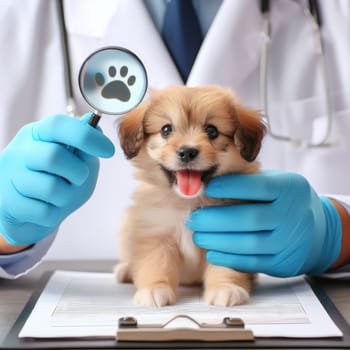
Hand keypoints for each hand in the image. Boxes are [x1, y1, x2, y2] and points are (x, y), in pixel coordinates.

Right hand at [0, 114, 114, 244]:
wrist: (31, 214)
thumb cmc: (58, 183)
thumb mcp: (77, 164)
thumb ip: (85, 149)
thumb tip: (94, 123)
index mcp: (38, 135)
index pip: (58, 125)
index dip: (86, 136)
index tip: (109, 150)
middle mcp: (20, 151)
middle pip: (54, 156)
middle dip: (77, 172)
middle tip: (78, 179)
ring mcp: (10, 177)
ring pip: (49, 187)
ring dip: (66, 197)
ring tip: (60, 197)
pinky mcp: (8, 203)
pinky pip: (43, 212)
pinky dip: (54, 214)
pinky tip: (46, 209)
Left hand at [187, 171, 341, 276]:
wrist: (319, 232)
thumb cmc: (287, 201)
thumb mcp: (278, 183)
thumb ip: (250, 180)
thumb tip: (210, 179)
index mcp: (291, 189)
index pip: (257, 186)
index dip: (229, 187)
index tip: (207, 187)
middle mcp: (293, 215)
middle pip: (248, 218)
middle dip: (214, 219)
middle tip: (193, 218)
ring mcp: (290, 242)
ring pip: (248, 244)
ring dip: (217, 240)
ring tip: (198, 234)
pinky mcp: (284, 264)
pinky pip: (252, 263)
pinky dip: (228, 258)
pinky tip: (212, 252)